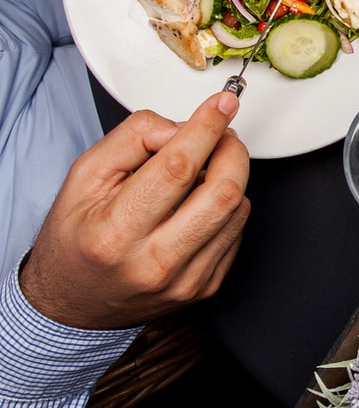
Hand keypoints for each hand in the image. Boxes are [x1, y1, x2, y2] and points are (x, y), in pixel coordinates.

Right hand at [17, 92, 250, 329]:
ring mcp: (184, 281)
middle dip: (231, 149)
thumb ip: (133, 139)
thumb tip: (182, 126)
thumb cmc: (76, 238)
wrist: (72, 303)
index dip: (206, 127)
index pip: (177, 168)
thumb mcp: (85, 176)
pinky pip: (237, 232)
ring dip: (231, 176)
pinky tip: (202, 202)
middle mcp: (154, 263)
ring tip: (206, 168)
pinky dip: (228, 206)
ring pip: (237, 209)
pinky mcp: (206, 287)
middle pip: (223, 191)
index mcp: (116, 233)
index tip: (223, 104)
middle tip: (222, 135)